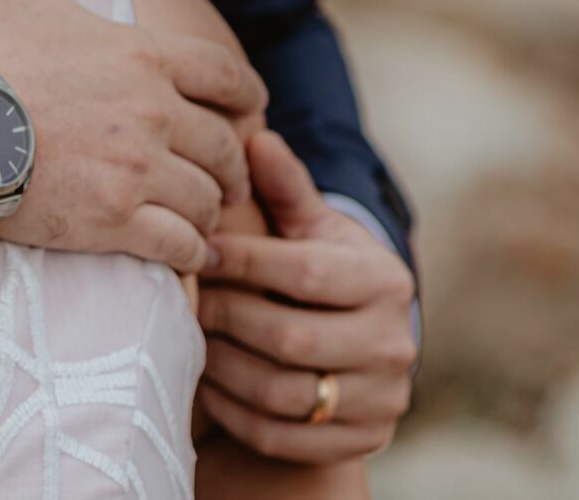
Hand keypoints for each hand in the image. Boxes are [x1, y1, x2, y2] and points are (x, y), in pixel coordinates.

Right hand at [0, 0, 267, 271]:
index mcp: (141, 52)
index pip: (226, 75)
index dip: (248, 96)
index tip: (252, 110)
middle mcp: (153, 112)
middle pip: (225, 145)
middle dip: (232, 164)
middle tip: (226, 178)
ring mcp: (135, 170)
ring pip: (207, 200)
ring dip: (210, 209)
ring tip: (200, 218)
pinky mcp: (110, 222)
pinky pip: (181, 246)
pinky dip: (191, 251)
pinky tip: (184, 251)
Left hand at [197, 131, 416, 462]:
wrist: (358, 340)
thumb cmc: (320, 269)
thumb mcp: (313, 226)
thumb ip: (285, 186)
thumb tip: (257, 138)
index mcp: (385, 282)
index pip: (306, 272)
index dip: (244, 261)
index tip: (198, 250)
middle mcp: (393, 344)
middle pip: (290, 337)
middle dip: (226, 316)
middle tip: (185, 296)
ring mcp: (381, 399)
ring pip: (282, 392)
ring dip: (221, 365)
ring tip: (188, 335)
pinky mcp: (360, 441)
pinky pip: (280, 435)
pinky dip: (233, 410)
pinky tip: (204, 380)